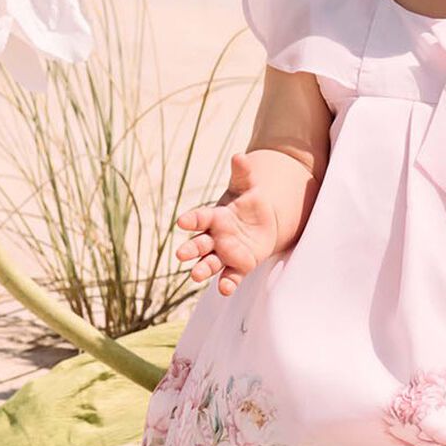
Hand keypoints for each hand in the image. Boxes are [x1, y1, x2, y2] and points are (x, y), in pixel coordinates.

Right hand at [174, 152, 279, 295]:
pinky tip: (225, 289)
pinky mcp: (239, 266)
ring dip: (202, 269)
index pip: (200, 218)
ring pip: (210, 263)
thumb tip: (239, 156)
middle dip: (190, 249)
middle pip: (200, 244)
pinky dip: (227, 284)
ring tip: (194, 276)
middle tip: (181, 254)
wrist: (264, 221)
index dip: (192, 219)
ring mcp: (226, 253)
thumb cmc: (249, 202)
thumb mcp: (247, 186)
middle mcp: (216, 237)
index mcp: (215, 217)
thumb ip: (243, 173)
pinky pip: (231, 276)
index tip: (182, 221)